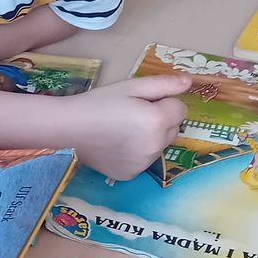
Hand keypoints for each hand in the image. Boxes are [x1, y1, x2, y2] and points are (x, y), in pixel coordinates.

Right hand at [68, 74, 190, 179]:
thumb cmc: (98, 103)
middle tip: (132, 115)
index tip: (142, 102)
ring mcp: (143, 164)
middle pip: (172, 129)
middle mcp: (155, 146)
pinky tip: (117, 146)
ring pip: (159, 146)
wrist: (68, 128)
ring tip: (122, 130)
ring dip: (149, 137)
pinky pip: (144, 161)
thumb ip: (163, 84)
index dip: (163, 102)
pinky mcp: (131, 175)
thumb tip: (188, 82)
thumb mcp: (130, 86)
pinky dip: (136, 153)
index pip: (180, 110)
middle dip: (160, 120)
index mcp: (157, 121)